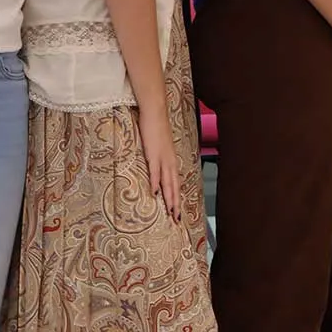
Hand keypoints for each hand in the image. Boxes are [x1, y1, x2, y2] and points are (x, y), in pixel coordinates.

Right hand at [136, 101, 183, 221]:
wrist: (156, 111)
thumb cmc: (156, 126)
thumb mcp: (160, 144)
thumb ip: (159, 156)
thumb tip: (157, 167)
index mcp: (171, 159)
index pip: (176, 182)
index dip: (177, 197)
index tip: (177, 210)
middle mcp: (170, 160)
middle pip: (174, 186)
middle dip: (176, 203)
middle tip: (177, 219)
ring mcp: (162, 157)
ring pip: (167, 182)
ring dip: (169, 198)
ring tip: (170, 212)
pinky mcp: (153, 153)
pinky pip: (154, 171)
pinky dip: (155, 183)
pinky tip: (155, 193)